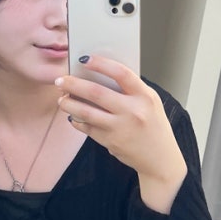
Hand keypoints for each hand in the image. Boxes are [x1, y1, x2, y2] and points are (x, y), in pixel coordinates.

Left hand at [55, 56, 186, 213]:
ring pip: (86, 112)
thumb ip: (130, 89)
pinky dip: (77, 120)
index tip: (84, 59)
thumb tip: (99, 75)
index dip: (101, 64)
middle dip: (73, 84)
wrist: (160, 159)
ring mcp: (120, 128)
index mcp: (145, 96)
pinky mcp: (110, 142)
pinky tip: (72, 116)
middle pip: (96, 92)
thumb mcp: (150, 102)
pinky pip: (87, 128)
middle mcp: (133, 111)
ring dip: (69, 104)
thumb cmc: (154, 126)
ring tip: (62, 99)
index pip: (121, 73)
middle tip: (60, 80)